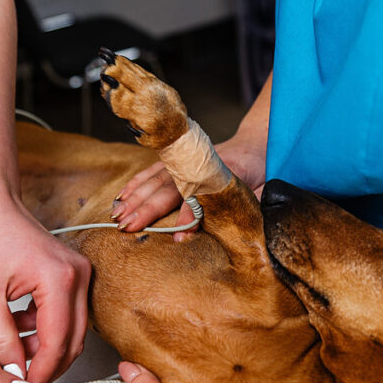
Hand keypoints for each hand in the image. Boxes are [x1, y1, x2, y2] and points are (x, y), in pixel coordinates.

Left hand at [0, 193, 91, 382]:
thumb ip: (0, 338)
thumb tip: (13, 373)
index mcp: (60, 280)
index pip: (58, 342)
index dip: (41, 372)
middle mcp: (78, 277)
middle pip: (73, 341)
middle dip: (46, 365)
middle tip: (18, 381)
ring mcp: (79, 275)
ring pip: (70, 331)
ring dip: (42, 348)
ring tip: (7, 353)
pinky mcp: (71, 276)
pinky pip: (64, 315)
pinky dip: (41, 330)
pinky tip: (14, 329)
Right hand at [111, 136, 267, 240]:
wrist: (254, 144)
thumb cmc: (259, 172)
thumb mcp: (264, 189)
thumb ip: (253, 206)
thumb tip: (246, 229)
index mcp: (223, 175)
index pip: (202, 199)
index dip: (190, 218)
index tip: (179, 238)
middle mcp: (198, 166)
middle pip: (168, 189)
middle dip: (146, 209)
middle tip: (128, 227)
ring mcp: (185, 163)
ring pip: (155, 180)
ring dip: (134, 198)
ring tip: (117, 215)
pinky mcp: (176, 162)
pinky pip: (151, 172)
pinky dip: (135, 184)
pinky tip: (121, 197)